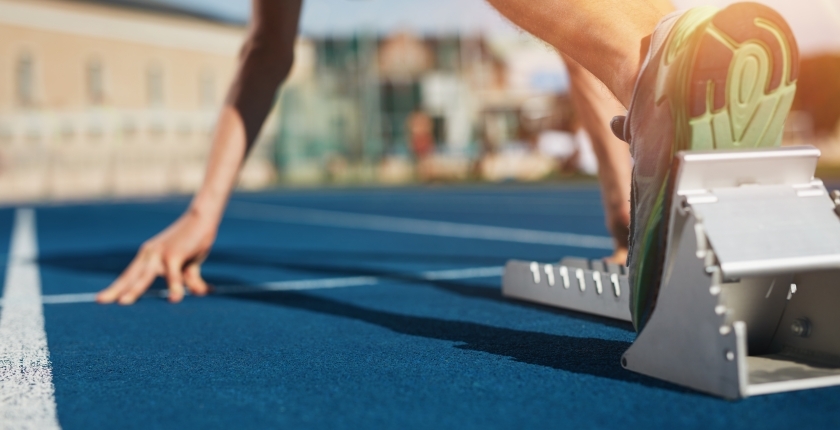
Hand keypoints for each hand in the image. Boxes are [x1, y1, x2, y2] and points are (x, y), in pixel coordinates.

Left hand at [97, 208, 217, 304]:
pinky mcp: (175, 254)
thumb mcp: (189, 263)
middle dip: (116, 289)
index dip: (117, 287)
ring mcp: (160, 253)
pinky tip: (175, 299)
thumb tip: (200, 293)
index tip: (102, 298)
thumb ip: (189, 279)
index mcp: (149, 255)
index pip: (130, 274)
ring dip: (134, 289)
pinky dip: (174, 286)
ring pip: (145, 276)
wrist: (202, 217)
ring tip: (124, 302)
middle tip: (99, 300)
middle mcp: (150, 254)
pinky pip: (173, 274)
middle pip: (130, 276)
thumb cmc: (194, 240)